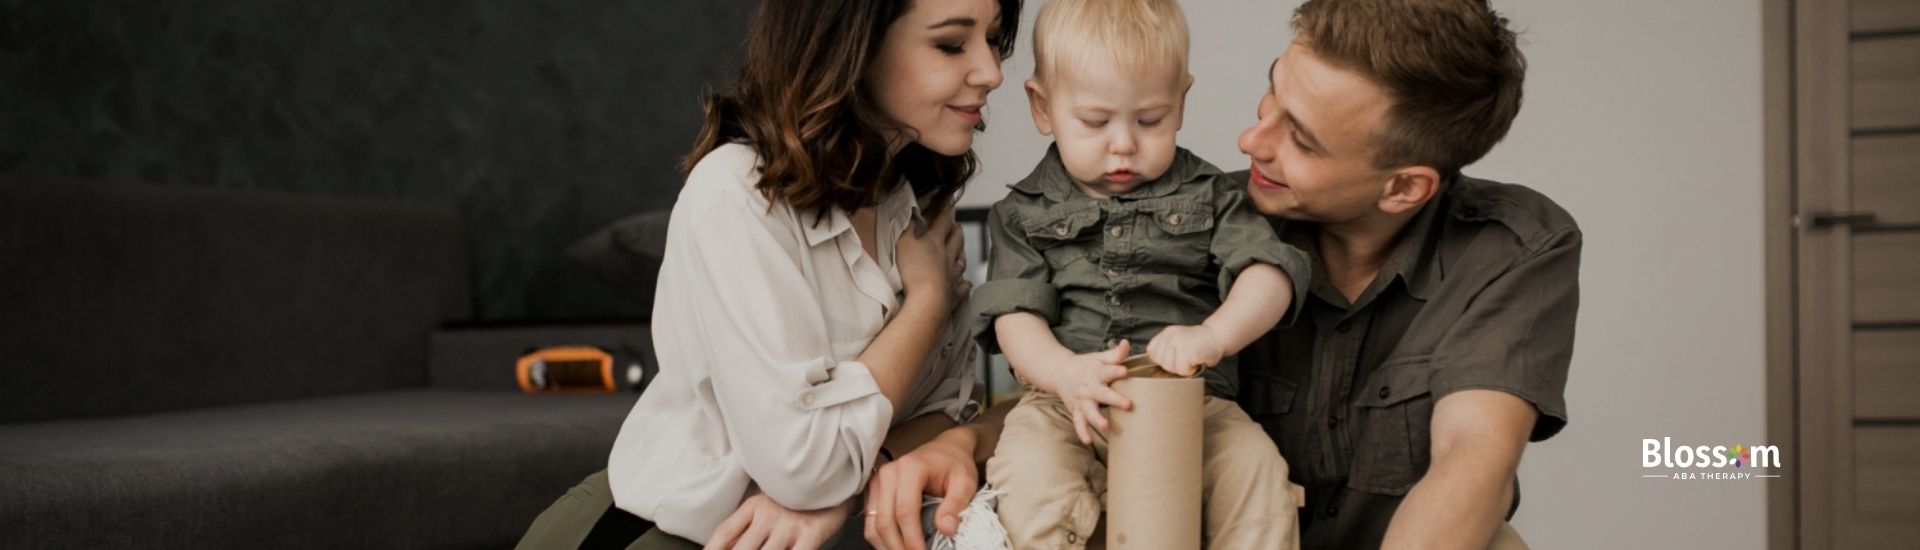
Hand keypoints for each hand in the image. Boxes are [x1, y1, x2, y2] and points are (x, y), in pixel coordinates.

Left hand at [705, 491, 849, 549]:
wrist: (836, 477)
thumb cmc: (801, 497)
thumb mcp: (771, 504)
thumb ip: (751, 524)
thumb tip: (727, 545)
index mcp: (754, 506)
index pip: (725, 532)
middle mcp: (768, 515)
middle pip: (742, 549)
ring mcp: (789, 525)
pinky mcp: (810, 533)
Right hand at [863, 428, 980, 549]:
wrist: (945, 450)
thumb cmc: (955, 464)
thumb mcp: (965, 482)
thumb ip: (955, 505)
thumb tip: (946, 529)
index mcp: (910, 468)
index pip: (905, 511)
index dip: (912, 539)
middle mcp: (888, 473)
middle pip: (885, 520)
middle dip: (898, 547)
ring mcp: (877, 482)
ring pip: (873, 524)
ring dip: (887, 546)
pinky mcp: (873, 491)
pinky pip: (870, 521)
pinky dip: (881, 539)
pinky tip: (896, 546)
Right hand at [897, 206, 963, 310]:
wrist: (927, 301)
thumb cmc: (913, 270)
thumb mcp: (903, 244)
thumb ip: (908, 228)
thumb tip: (913, 212)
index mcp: (935, 242)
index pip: (943, 222)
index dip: (946, 211)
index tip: (950, 203)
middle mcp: (948, 256)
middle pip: (956, 240)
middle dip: (957, 230)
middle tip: (957, 225)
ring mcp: (953, 275)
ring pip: (961, 261)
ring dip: (961, 254)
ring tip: (961, 251)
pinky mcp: (954, 294)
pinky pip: (962, 286)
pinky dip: (964, 283)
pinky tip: (965, 282)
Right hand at [1046, 340, 1134, 445]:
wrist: (1059, 372)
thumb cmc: (1086, 365)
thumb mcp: (1099, 357)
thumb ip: (1115, 354)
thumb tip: (1127, 343)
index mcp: (1095, 372)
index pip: (1107, 370)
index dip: (1116, 371)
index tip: (1125, 371)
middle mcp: (1088, 387)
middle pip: (1101, 393)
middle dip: (1113, 399)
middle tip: (1128, 405)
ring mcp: (1081, 400)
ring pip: (1088, 410)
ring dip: (1096, 418)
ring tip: (1105, 426)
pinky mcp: (1075, 410)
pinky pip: (1078, 422)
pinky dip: (1081, 431)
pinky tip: (1087, 441)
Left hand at [1146, 324, 1221, 377]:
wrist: (1218, 337)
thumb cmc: (1199, 344)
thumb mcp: (1178, 342)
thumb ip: (1166, 351)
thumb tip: (1155, 368)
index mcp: (1166, 333)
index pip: (1152, 353)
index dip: (1164, 360)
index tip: (1177, 356)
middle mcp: (1170, 335)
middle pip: (1161, 363)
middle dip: (1174, 366)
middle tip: (1187, 358)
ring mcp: (1177, 342)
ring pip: (1170, 368)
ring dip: (1182, 369)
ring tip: (1192, 359)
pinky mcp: (1186, 351)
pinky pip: (1182, 370)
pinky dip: (1190, 371)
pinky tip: (1196, 361)